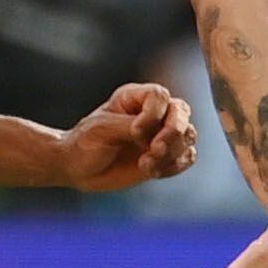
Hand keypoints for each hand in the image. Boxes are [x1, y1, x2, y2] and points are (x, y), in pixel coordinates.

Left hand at [60, 82, 196, 191]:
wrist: (79, 169)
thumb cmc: (84, 143)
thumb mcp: (101, 130)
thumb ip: (128, 126)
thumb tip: (151, 131)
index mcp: (135, 97)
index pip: (160, 95)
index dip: (154, 114)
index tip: (134, 133)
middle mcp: (153, 112)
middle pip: (181, 111)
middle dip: (173, 132)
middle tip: (155, 150)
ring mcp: (161, 134)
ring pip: (188, 135)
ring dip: (172, 153)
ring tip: (146, 165)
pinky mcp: (166, 156)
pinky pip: (187, 157)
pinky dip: (175, 166)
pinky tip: (154, 172)